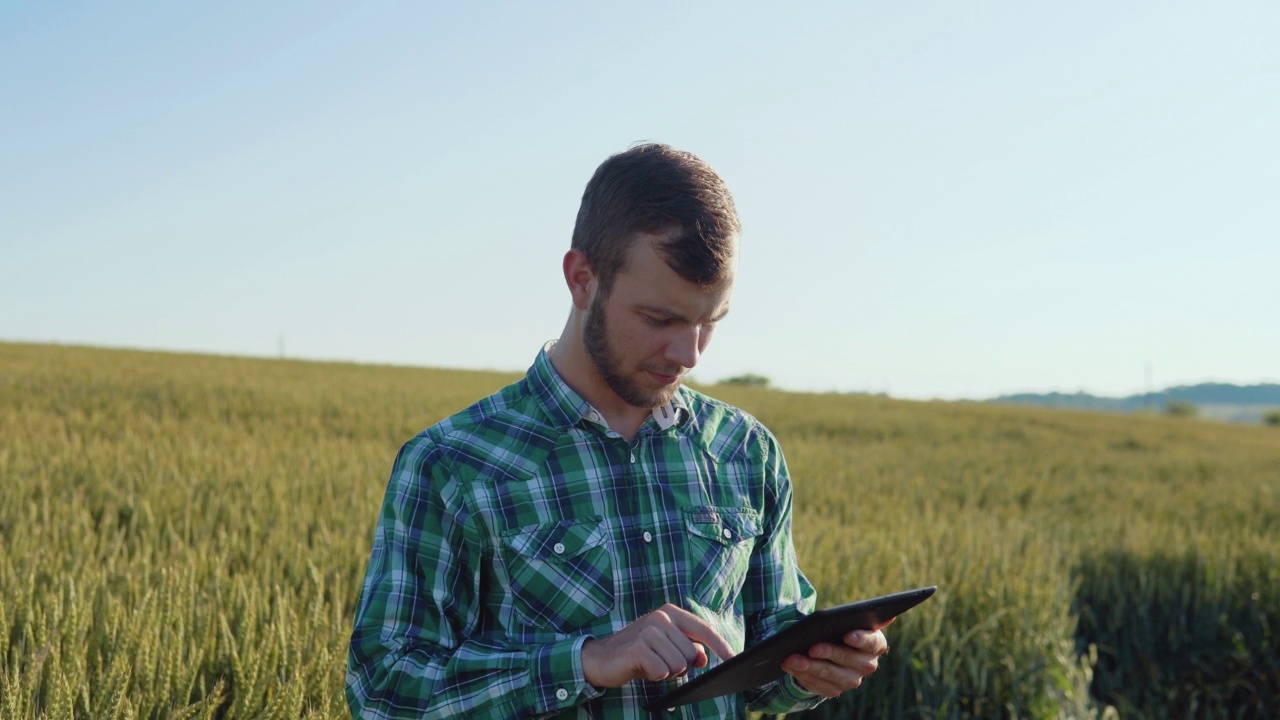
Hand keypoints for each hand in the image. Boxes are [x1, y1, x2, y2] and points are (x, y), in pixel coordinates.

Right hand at [580, 604, 735, 687]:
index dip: (721, 646)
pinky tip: (641, 668)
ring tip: (650, 664)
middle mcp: (661, 616)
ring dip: (666, 672)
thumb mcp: (666, 648)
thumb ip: (688, 649)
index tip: (735, 659)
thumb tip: (703, 658)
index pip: (704, 630)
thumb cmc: (639, 653)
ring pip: (679, 665)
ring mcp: (649, 630)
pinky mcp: (638, 647)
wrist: (601, 657)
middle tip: (659, 662)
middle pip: (691, 654)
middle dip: (679, 666)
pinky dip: (654, 675)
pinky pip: (662, 671)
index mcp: (671, 613)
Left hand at [781, 624, 891, 696]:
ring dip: (809, 666)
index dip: (861, 639)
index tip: (847, 635)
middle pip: (849, 659)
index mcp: (875, 644)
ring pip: (830, 674)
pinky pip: (818, 685)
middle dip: (829, 652)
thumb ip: (843, 618)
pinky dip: (802, 674)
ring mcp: (852, 680)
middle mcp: (867, 664)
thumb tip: (830, 618)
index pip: (873, 642)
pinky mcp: (835, 689)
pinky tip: (790, 666)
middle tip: (811, 648)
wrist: (827, 650)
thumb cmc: (836, 629)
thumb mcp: (840, 621)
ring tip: (791, 658)